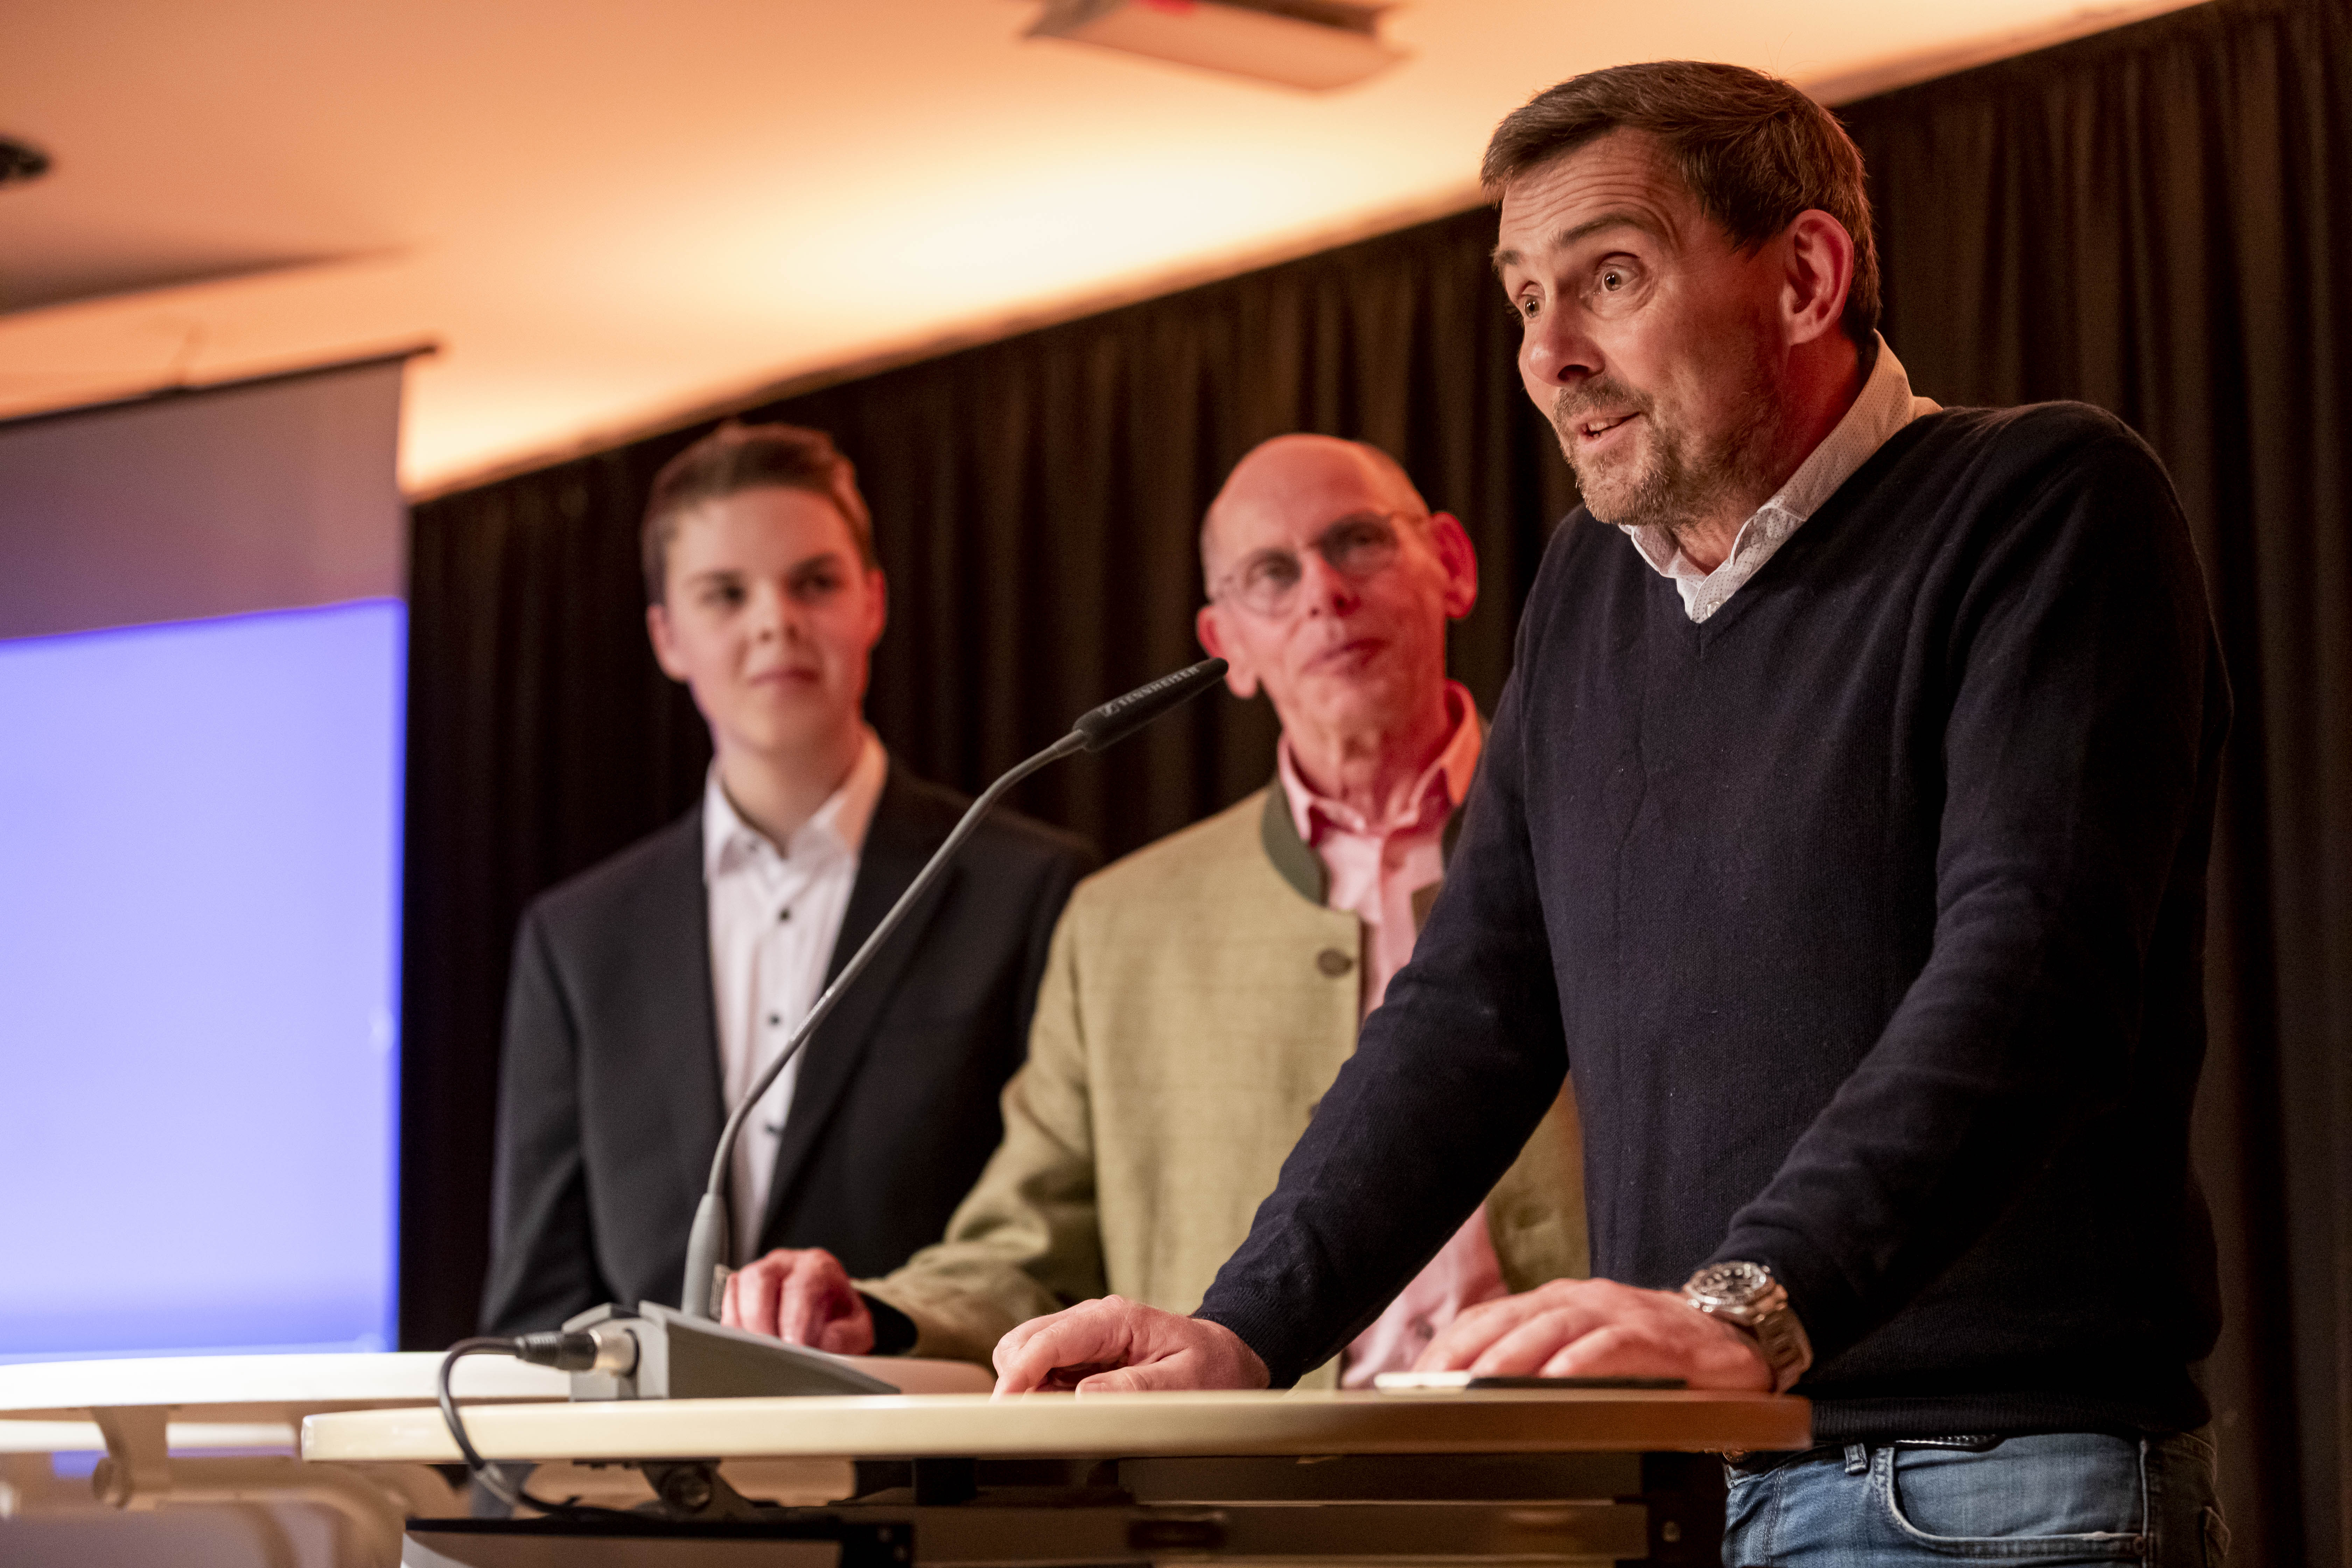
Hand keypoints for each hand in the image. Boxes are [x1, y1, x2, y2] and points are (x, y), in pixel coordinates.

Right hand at [720, 1246, 874, 1354]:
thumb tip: (827, 1343)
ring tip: (756, 1354)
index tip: (795, 1349)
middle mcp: (785, 1263)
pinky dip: (732, 1326)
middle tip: (770, 1353)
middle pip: (761, 1279)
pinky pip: (727, 1301)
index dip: (795, 1320)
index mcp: (817, 1267)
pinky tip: (746, 1347)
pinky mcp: (741, 1290)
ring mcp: (759, 1273)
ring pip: (738, 1287)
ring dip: (743, 1324)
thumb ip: (848, 1337)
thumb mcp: (857, 1329)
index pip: (802, 1285)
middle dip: (761, 1320)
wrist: (829, 1313)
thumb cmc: (840, 1319)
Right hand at [991, 1296, 1270, 1394]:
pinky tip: (1065, 1407)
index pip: (1050, 1339)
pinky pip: (1043, 1367)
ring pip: (1026, 1352)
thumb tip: (1084, 1397)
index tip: (1005, 1405)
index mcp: (1115, 1318)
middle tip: (1032, 1419)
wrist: (1225, 1355)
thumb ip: (1137, 1387)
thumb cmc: (1212, 1365)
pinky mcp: (1081, 1352)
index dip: (1021, 1372)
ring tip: (1056, 1415)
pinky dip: (1039, 1388)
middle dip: (1016, 1378)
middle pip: (1024, 1340)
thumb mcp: (1186, 1380)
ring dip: (1027, 1385)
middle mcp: (1092, 1319)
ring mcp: (1084, 1335)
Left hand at [1414, 1278, 1770, 1389]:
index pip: (1485, 1318)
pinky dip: (1578, 1364)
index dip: (1447, 1347)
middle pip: (1507, 1320)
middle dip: (1464, 1354)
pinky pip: (1609, 1346)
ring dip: (1510, 1359)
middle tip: (1430, 1388)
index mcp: (1554, 1302)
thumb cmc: (1651, 1349)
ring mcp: (1615, 1313)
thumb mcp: (1585, 1348)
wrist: (1731, 1334)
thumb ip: (1538, 1360)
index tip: (1412, 1379)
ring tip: (1477, 1387)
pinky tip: (1555, 1382)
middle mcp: (1578, 1299)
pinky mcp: (1653, 1335)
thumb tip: (1474, 1391)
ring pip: (1551, 1329)